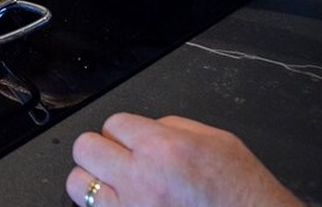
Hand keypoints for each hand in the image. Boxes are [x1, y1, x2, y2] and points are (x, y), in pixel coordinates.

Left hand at [66, 112, 303, 206]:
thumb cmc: (243, 192)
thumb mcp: (216, 141)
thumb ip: (172, 127)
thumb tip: (145, 128)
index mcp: (162, 148)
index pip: (113, 123)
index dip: (123, 130)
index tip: (132, 140)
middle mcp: (141, 179)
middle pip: (85, 148)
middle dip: (100, 149)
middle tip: (117, 158)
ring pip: (78, 184)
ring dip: (93, 180)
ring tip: (114, 184)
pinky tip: (127, 204)